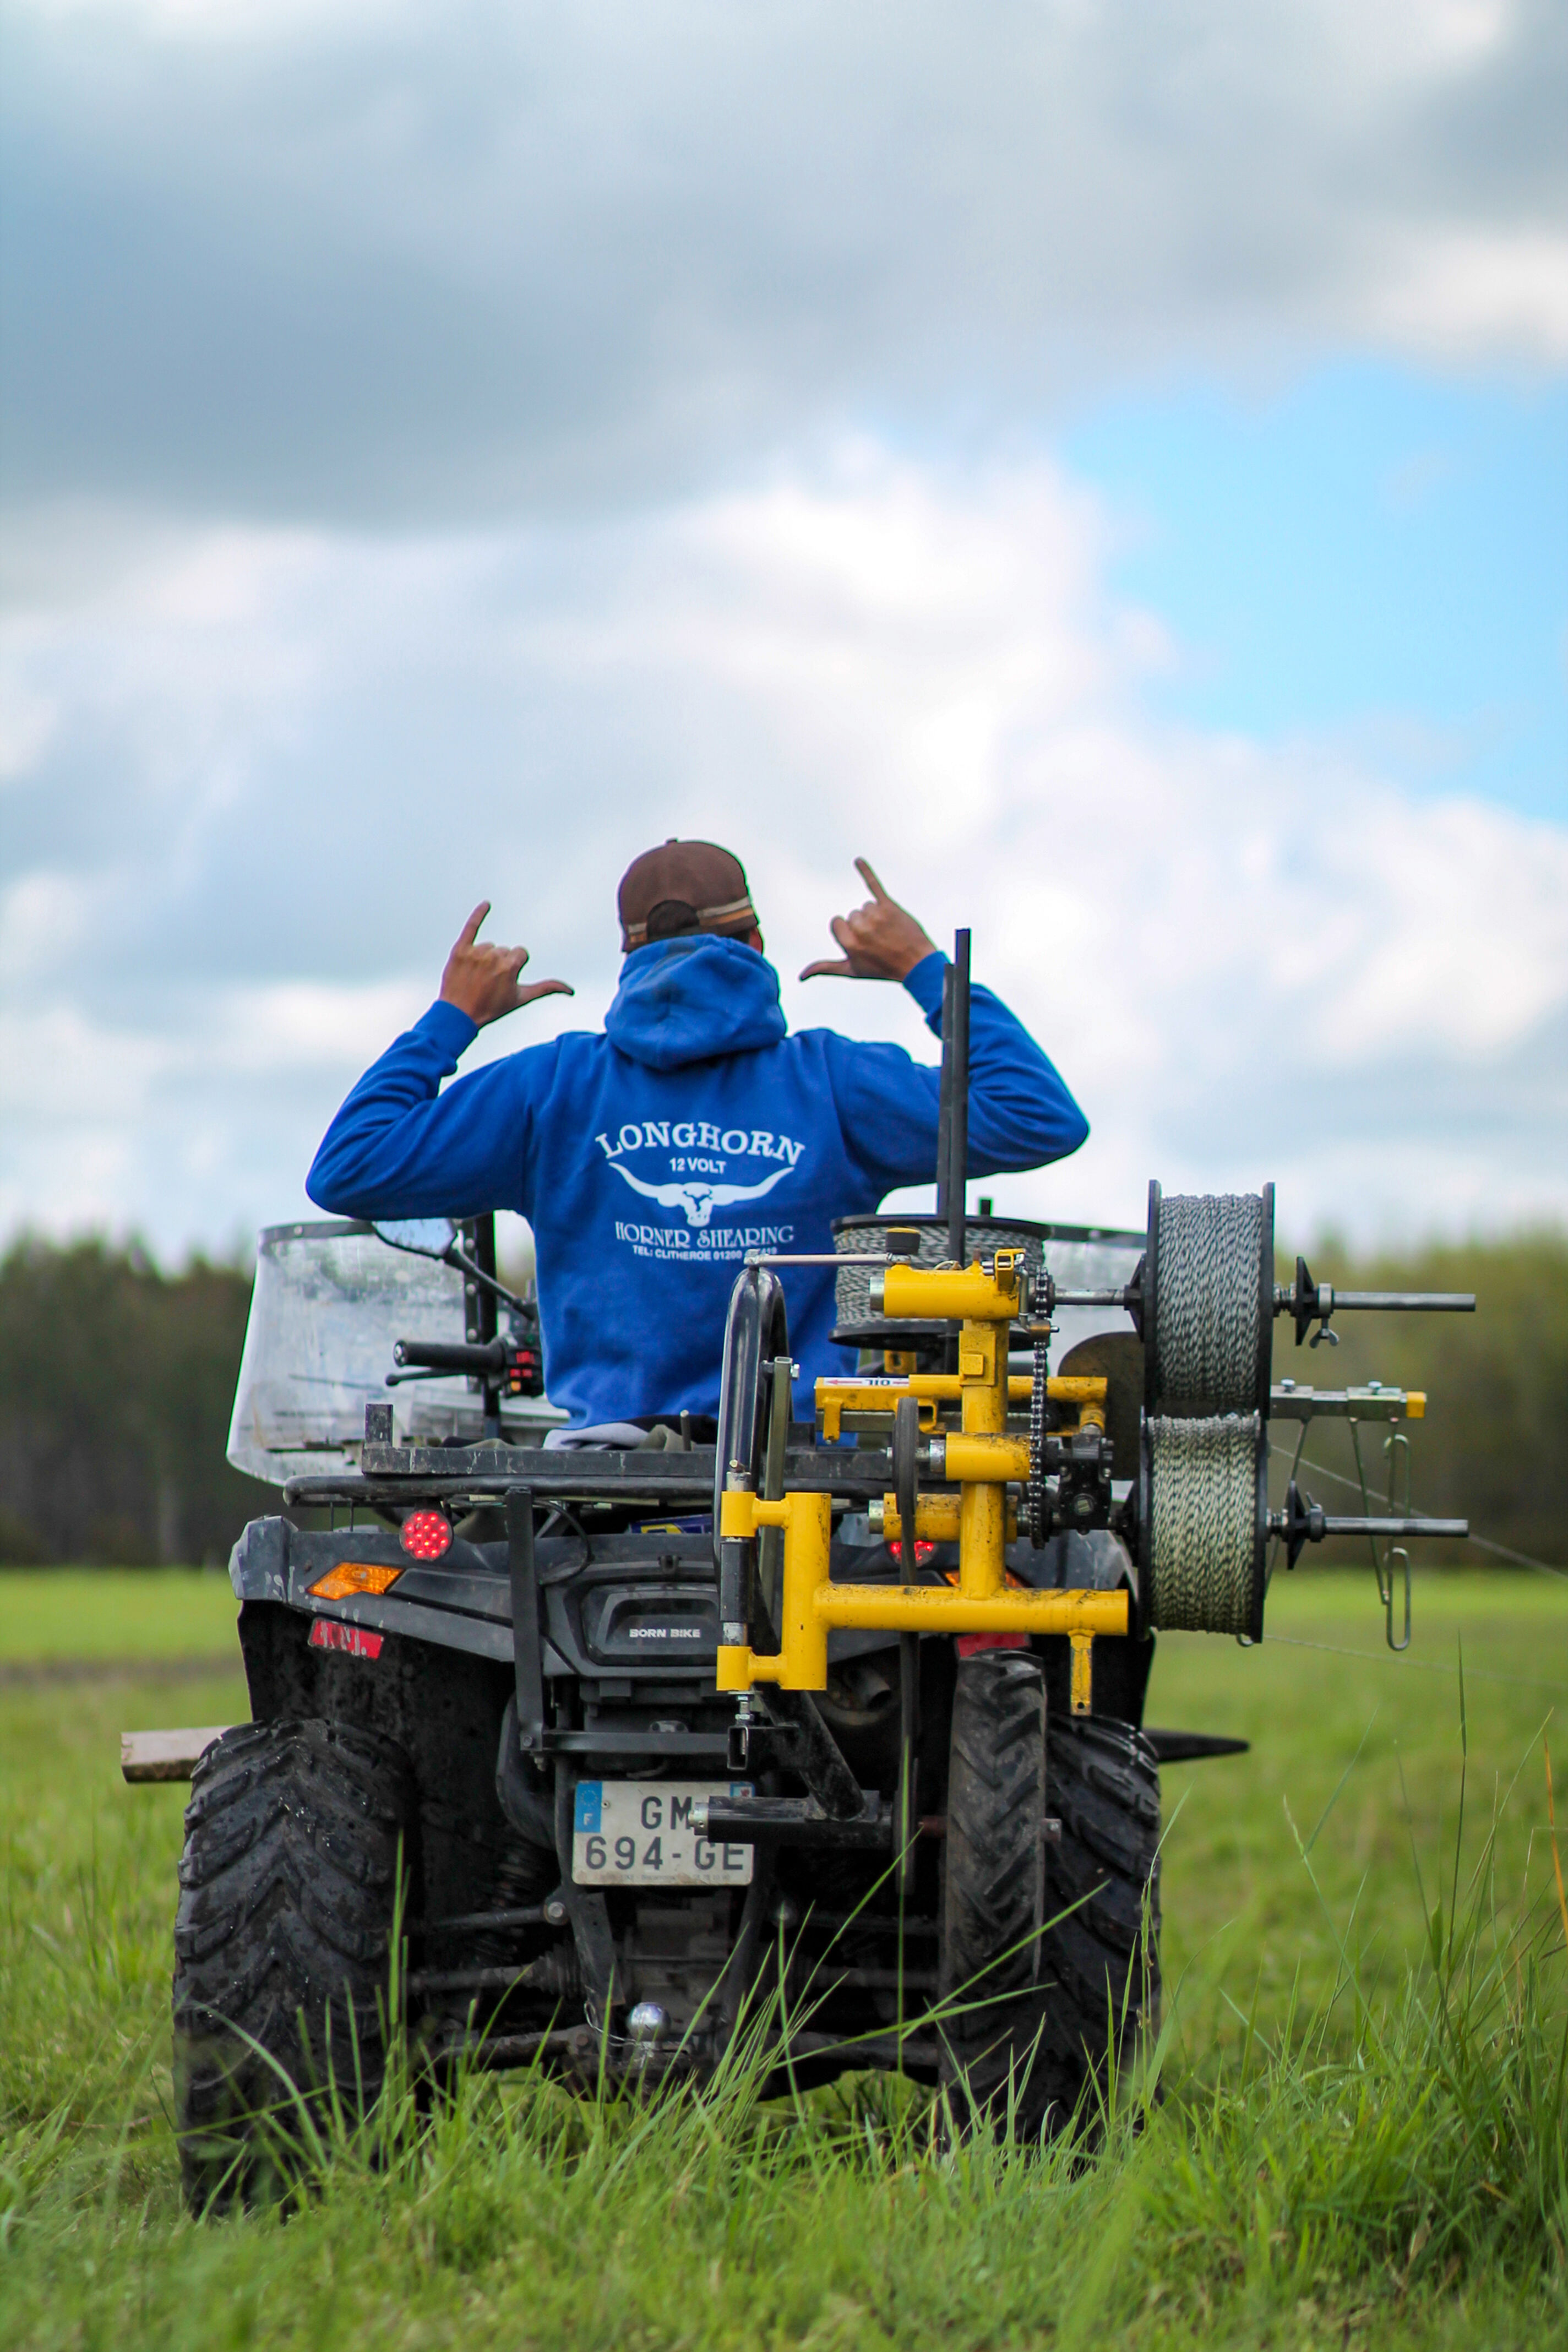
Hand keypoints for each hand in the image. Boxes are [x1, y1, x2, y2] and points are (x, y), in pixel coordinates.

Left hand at [439, 903, 572, 1026]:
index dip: (514, 968)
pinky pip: (471, 927)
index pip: (520, 953)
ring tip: (475, 977)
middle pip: (504, 951)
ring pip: (488, 947)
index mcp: (510, 967)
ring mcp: (475, 952)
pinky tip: (486, 904)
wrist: (458, 1014)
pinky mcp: (460, 949)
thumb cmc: (491, 1008)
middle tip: (487, 983)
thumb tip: (570, 990)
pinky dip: (479, 915)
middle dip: (499, 965)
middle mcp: (493, 957)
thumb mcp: (521, 999)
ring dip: (484, 959)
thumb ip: (546, 989)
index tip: (503, 981)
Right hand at [799, 858, 937, 981]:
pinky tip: (857, 860)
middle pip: (852, 915)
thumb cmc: (882, 968)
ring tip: (888, 931)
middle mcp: (861, 929)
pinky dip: (866, 872)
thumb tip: (800, 976)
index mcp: (849, 944)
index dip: (848, 931)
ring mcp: (876, 916)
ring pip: (865, 906)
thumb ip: (825, 968)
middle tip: (879, 940)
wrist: (916, 962)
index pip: (837, 922)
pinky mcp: (890, 906)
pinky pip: (874, 885)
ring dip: (874, 916)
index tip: (863, 942)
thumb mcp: (852, 971)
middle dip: (863, 925)